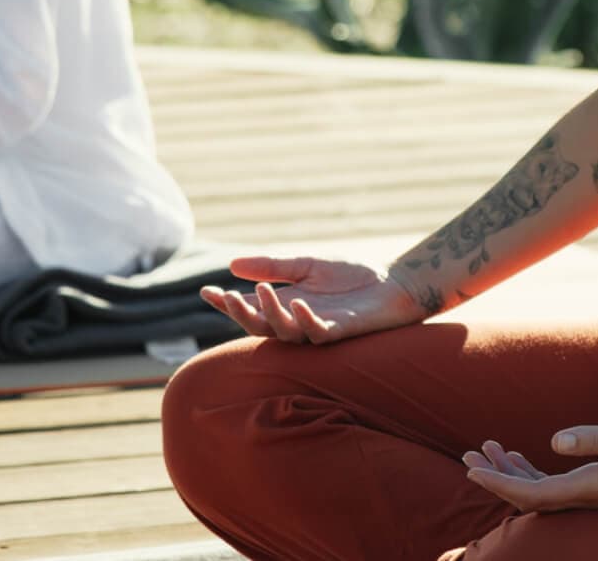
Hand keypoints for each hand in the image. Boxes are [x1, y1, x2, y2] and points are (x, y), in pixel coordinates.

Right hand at [201, 255, 420, 343]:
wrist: (391, 284)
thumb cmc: (350, 276)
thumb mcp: (306, 264)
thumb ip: (273, 266)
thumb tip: (232, 264)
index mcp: (286, 304)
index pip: (250, 308)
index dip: (227, 303)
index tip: (206, 292)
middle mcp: (297, 321)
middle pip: (260, 326)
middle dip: (241, 313)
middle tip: (228, 296)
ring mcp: (317, 329)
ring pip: (285, 332)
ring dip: (271, 313)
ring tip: (262, 290)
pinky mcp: (339, 332)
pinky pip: (318, 332)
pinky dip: (306, 319)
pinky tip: (298, 303)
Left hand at [462, 415, 597, 511]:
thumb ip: (592, 439)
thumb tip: (554, 440)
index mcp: (592, 488)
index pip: (533, 493)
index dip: (500, 483)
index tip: (471, 469)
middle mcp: (591, 496)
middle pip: (531, 495)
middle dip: (497, 476)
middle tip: (466, 457)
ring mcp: (597, 491)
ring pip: (543, 489)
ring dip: (514, 470)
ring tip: (487, 448)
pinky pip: (559, 482)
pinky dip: (536, 468)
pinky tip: (524, 454)